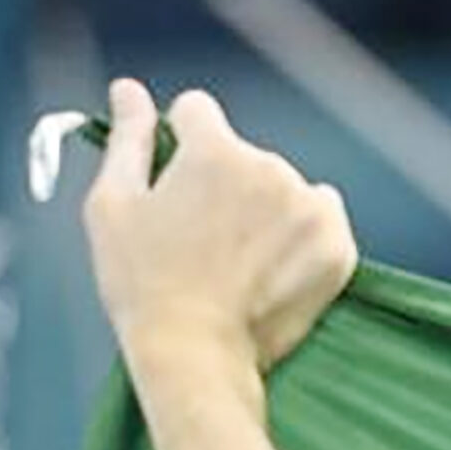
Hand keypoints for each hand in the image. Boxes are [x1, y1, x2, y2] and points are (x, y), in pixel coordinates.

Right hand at [80, 77, 357, 401]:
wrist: (197, 358)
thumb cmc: (143, 286)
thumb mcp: (113, 206)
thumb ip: (128, 139)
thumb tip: (129, 90)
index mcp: (214, 149)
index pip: (197, 113)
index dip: (180, 145)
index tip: (177, 187)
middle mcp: (270, 168)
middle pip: (244, 156)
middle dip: (226, 185)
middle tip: (204, 243)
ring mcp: (309, 209)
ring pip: (284, 189)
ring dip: (266, 212)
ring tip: (239, 264)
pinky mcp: (338, 248)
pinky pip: (321, 221)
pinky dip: (301, 240)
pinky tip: (273, 271)